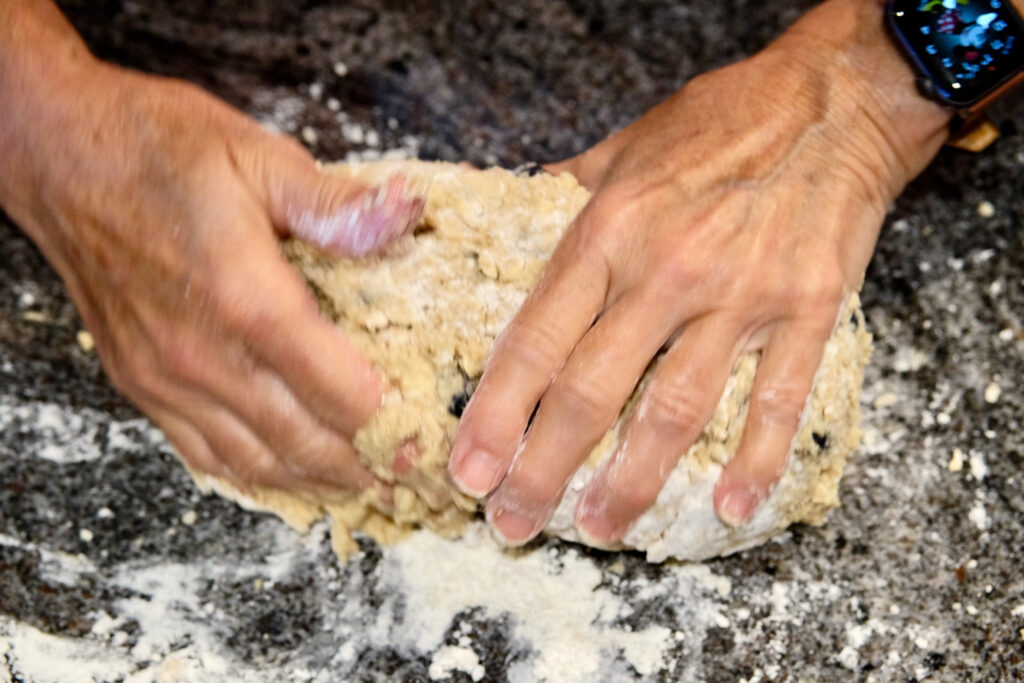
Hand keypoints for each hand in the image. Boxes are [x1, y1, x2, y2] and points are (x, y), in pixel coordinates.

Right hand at [2, 58, 422, 500]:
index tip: (432, 443)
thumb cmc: (157, 147)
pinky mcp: (141, 384)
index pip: (337, 390)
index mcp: (244, 295)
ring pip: (256, 463)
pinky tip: (294, 478)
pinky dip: (259, 477)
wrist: (59, 154)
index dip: (393, 425)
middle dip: (368, 470)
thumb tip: (407, 216)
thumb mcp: (258, 155)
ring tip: (370, 488)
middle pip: (302, 442)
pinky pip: (205, 456)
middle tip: (415, 480)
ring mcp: (164, 377)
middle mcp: (201, 353)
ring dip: (318, 484)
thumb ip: (335, 203)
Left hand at [448, 0, 949, 544]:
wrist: (833, 100)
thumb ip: (566, 196)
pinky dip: (756, 459)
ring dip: (630, 481)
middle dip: (543, 469)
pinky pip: (777, 399)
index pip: (535, 341)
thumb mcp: (624, 146)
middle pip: (590, 393)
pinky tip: (733, 506)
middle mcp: (666, 270)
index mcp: (609, 230)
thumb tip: (516, 218)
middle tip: (512, 521)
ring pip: (673, 410)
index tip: (470, 468)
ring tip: (597, 527)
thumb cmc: (722, 120)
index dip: (496, 414)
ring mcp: (740, 295)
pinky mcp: (807, 309)